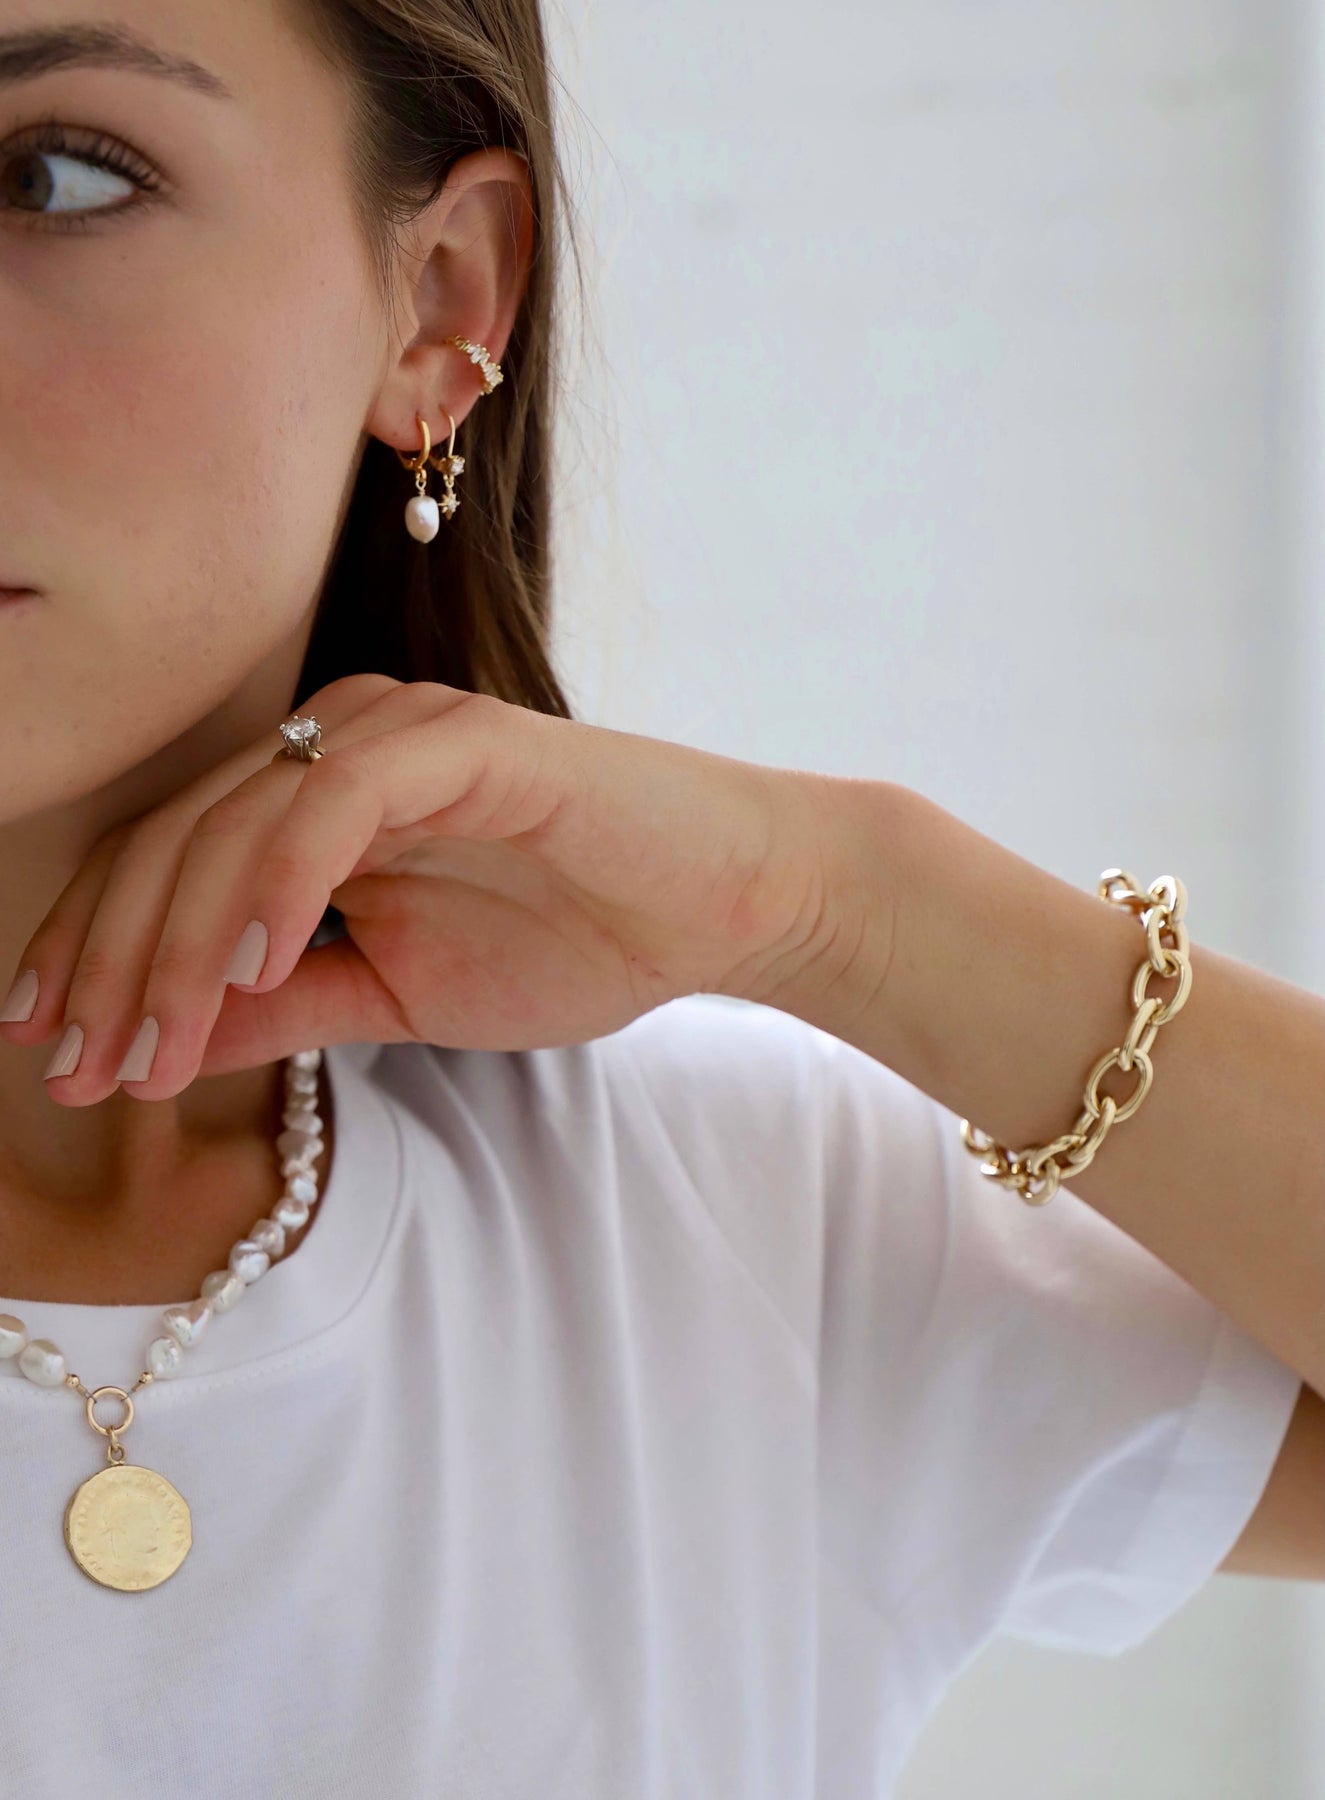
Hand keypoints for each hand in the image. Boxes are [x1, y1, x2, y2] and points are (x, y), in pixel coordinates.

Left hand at [0, 674, 835, 1104]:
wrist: (723, 906)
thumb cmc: (575, 937)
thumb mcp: (396, 996)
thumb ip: (281, 1004)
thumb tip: (160, 1043)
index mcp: (316, 794)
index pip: (170, 862)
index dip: (97, 954)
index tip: (54, 1053)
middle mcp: (338, 743)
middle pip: (176, 837)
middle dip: (111, 962)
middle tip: (78, 1070)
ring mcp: (398, 732)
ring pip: (239, 818)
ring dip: (178, 942)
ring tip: (146, 1048)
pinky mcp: (463, 739)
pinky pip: (338, 796)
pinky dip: (279, 878)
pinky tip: (247, 963)